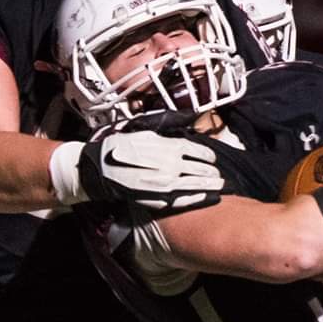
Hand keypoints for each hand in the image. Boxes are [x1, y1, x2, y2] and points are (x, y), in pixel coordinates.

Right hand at [80, 131, 223, 210]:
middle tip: (218, 175)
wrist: (102, 167)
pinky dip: (198, 199)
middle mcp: (173, 165)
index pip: (199, 151)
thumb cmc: (122, 147)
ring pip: (196, 185)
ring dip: (211, 186)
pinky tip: (207, 198)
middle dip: (212, 173)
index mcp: (171, 147)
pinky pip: (184, 199)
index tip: (212, 159)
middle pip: (201, 169)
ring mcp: (167, 183)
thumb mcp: (146, 131)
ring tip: (220, 187)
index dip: (208, 156)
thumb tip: (189, 122)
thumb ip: (169, 130)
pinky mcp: (160, 198)